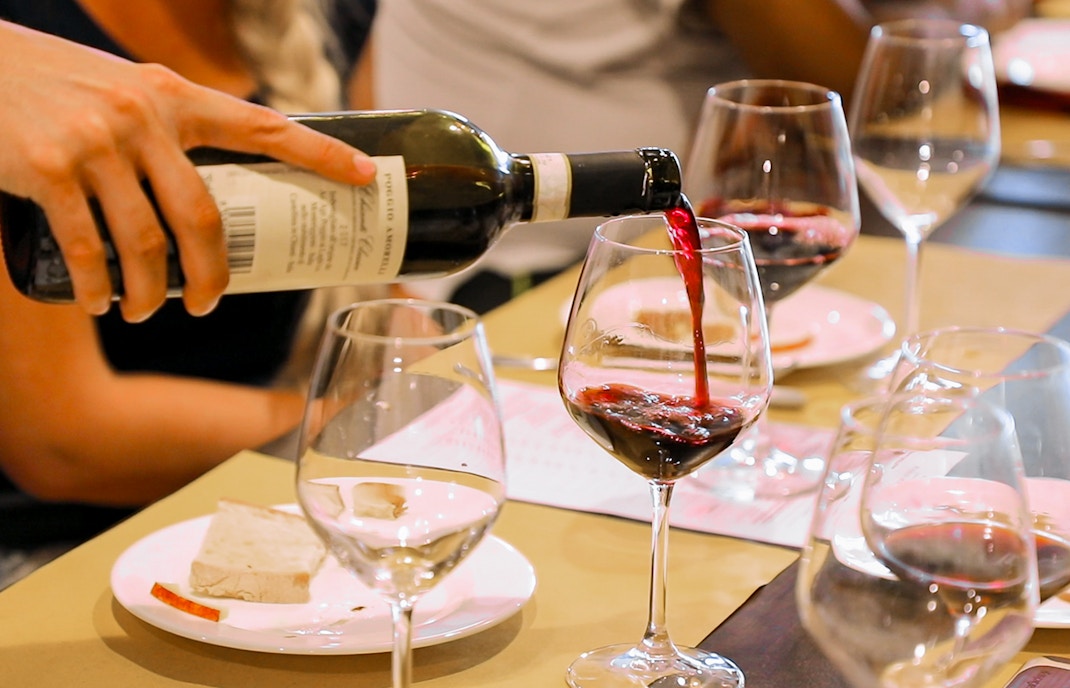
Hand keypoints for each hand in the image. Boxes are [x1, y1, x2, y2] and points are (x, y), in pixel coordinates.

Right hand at [0, 21, 376, 321]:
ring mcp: (96, 144)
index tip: (366, 178)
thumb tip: (216, 185)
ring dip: (151, 292)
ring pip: (146, 243)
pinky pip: (87, 247)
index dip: (320, 155)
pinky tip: (101, 303)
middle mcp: (144, 117)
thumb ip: (170, 127)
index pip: (263, 127)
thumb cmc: (60, 85)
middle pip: (203, 216)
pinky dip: (98, 286)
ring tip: (146, 311)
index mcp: (175, 96)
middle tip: (212, 304)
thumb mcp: (127, 89)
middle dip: (214, 274)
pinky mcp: (48, 170)